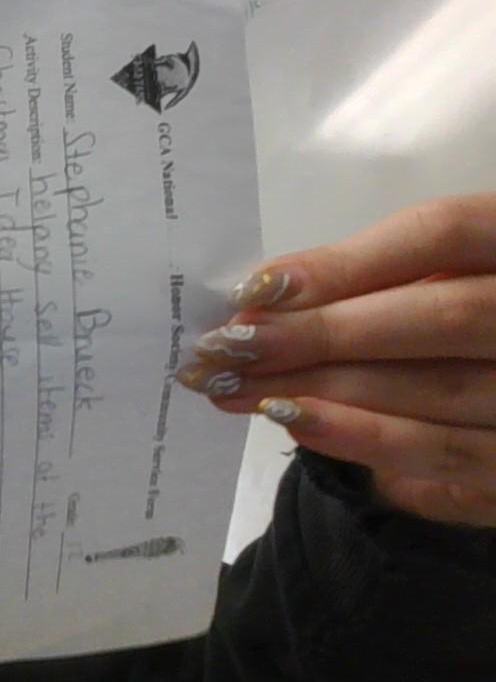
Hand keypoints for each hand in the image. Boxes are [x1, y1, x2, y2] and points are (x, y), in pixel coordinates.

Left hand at [178, 193, 495, 527]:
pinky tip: (298, 423)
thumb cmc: (463, 320)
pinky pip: (451, 456)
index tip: (256, 289)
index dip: (347, 261)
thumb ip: (371, 276)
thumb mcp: (437, 275)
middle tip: (227, 348)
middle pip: (439, 316)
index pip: (444, 233)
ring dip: (323, 390)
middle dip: (320, 334)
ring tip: (237, 389)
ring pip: (437, 389)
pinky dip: (367, 439)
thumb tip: (262, 295)